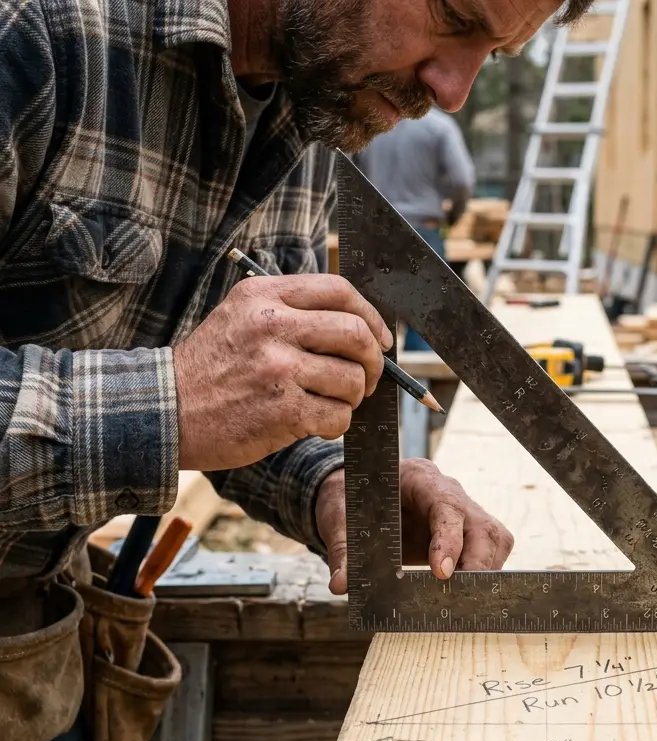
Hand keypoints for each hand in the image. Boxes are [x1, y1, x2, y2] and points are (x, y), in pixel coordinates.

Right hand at [173, 274, 392, 470]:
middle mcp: (271, 326)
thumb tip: (356, 325)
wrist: (166, 412)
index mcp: (263, 295)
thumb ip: (289, 312)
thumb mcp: (240, 318)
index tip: (380, 338)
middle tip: (366, 378)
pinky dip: (335, 424)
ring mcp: (278, 368)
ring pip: (351, 380)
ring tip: (329, 403)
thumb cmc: (211, 370)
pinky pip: (338, 416)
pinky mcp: (283, 409)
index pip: (339, 290)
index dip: (371, 316)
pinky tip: (314, 423)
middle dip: (373, 362)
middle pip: (356, 334)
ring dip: (351, 398)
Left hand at [316, 459, 514, 594]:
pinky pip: (490, 550)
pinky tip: (467, 595)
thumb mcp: (339, 516)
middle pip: (482, 525)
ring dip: (486, 570)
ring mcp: (464, 512)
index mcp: (420, 479)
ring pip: (494, 538)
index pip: (447, 506)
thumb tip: (341, 585)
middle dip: (478, 563)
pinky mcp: (468, 533)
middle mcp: (449, 492)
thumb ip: (342, 546)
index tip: (442, 573)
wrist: (359, 494)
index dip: (449, 539)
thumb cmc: (353, 499)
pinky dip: (485, 573)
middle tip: (462, 596)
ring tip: (465, 600)